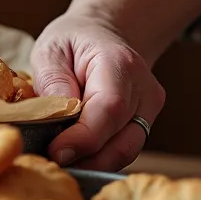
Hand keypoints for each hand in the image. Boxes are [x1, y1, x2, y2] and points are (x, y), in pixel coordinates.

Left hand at [29, 13, 165, 170]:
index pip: (109, 109)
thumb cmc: (73, 42)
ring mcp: (149, 108)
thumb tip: (55, 118)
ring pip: (126, 151)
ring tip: (61, 163)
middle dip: (85, 159)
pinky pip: (124, 150)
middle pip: (122, 139)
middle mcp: (144, 89)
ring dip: (92, 164)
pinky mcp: (144, 123)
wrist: (103, 35)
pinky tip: (75, 157)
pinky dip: (99, 159)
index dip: (83, 138)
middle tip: (51, 164)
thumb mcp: (51, 50)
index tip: (55, 153)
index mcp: (120, 63)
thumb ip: (53, 81)